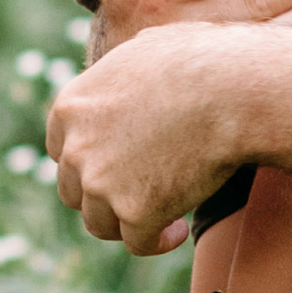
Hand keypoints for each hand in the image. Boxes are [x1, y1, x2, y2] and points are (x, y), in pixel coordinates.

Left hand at [46, 25, 279, 253]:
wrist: (232, 90)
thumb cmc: (202, 60)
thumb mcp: (147, 50)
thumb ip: (125, 72)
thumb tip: (134, 65)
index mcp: (71, 106)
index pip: (59, 149)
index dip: (86, 162)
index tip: (115, 167)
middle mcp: (75, 147)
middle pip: (74, 191)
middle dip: (103, 196)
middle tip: (139, 195)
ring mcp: (101, 183)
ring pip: (100, 223)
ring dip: (127, 223)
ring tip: (162, 217)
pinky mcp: (134, 212)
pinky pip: (137, 242)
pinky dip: (157, 241)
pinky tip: (179, 232)